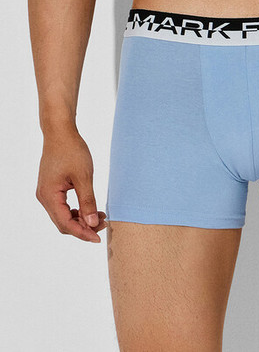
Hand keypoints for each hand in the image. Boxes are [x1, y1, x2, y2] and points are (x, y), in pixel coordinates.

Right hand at [36, 126, 106, 242]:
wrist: (60, 132)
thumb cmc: (71, 150)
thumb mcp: (83, 176)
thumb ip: (87, 201)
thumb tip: (92, 223)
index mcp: (49, 196)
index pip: (65, 224)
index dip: (82, 233)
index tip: (98, 237)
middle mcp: (44, 197)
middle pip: (62, 222)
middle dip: (83, 227)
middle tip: (103, 224)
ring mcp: (46, 193)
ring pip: (62, 215)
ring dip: (80, 219)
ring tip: (99, 216)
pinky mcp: (51, 188)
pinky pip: (62, 206)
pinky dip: (76, 210)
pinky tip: (89, 208)